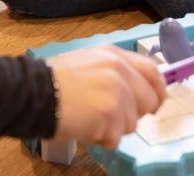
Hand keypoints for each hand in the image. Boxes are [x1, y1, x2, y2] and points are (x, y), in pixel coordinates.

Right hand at [48, 45, 165, 148]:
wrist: (35, 93)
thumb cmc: (54, 81)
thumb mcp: (89, 61)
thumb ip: (115, 71)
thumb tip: (137, 90)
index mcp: (114, 55)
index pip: (153, 71)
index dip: (158, 90)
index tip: (154, 103)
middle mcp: (119, 71)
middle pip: (150, 100)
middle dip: (135, 114)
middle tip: (114, 117)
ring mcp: (116, 93)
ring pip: (132, 123)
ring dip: (113, 127)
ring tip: (89, 117)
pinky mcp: (110, 116)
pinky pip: (116, 138)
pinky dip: (101, 139)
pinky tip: (84, 126)